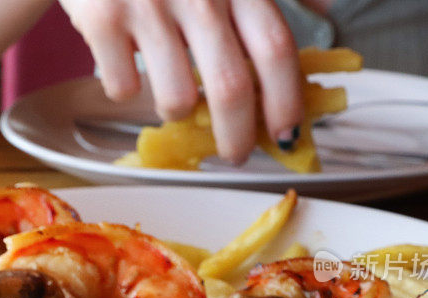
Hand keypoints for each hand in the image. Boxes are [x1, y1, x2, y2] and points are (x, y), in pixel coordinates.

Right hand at [59, 0, 303, 163]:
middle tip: (234, 153)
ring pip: (176, 99)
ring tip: (171, 96)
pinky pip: (123, 88)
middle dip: (236, 137)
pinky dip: (125, 90)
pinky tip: (124, 65)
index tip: (287, 134)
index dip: (286, 101)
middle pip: (231, 88)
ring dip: (176, 111)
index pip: (275, 50)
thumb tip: (325, 8)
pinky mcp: (102, 17)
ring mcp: (148, 4)